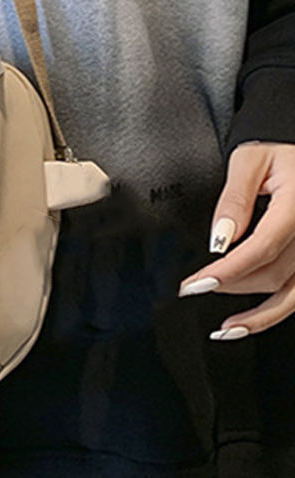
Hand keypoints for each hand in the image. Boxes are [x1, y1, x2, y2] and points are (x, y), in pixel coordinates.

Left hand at [178, 142, 294, 339]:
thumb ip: (234, 199)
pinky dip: (277, 310)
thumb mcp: (249, 160)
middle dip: (232, 284)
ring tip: (225, 328)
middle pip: (276, 271)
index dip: (229, 270)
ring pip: (293, 292)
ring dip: (259, 314)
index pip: (264, 246)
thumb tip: (219, 239)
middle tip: (193, 287)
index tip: (197, 283)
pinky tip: (249, 321)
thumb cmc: (277, 148)